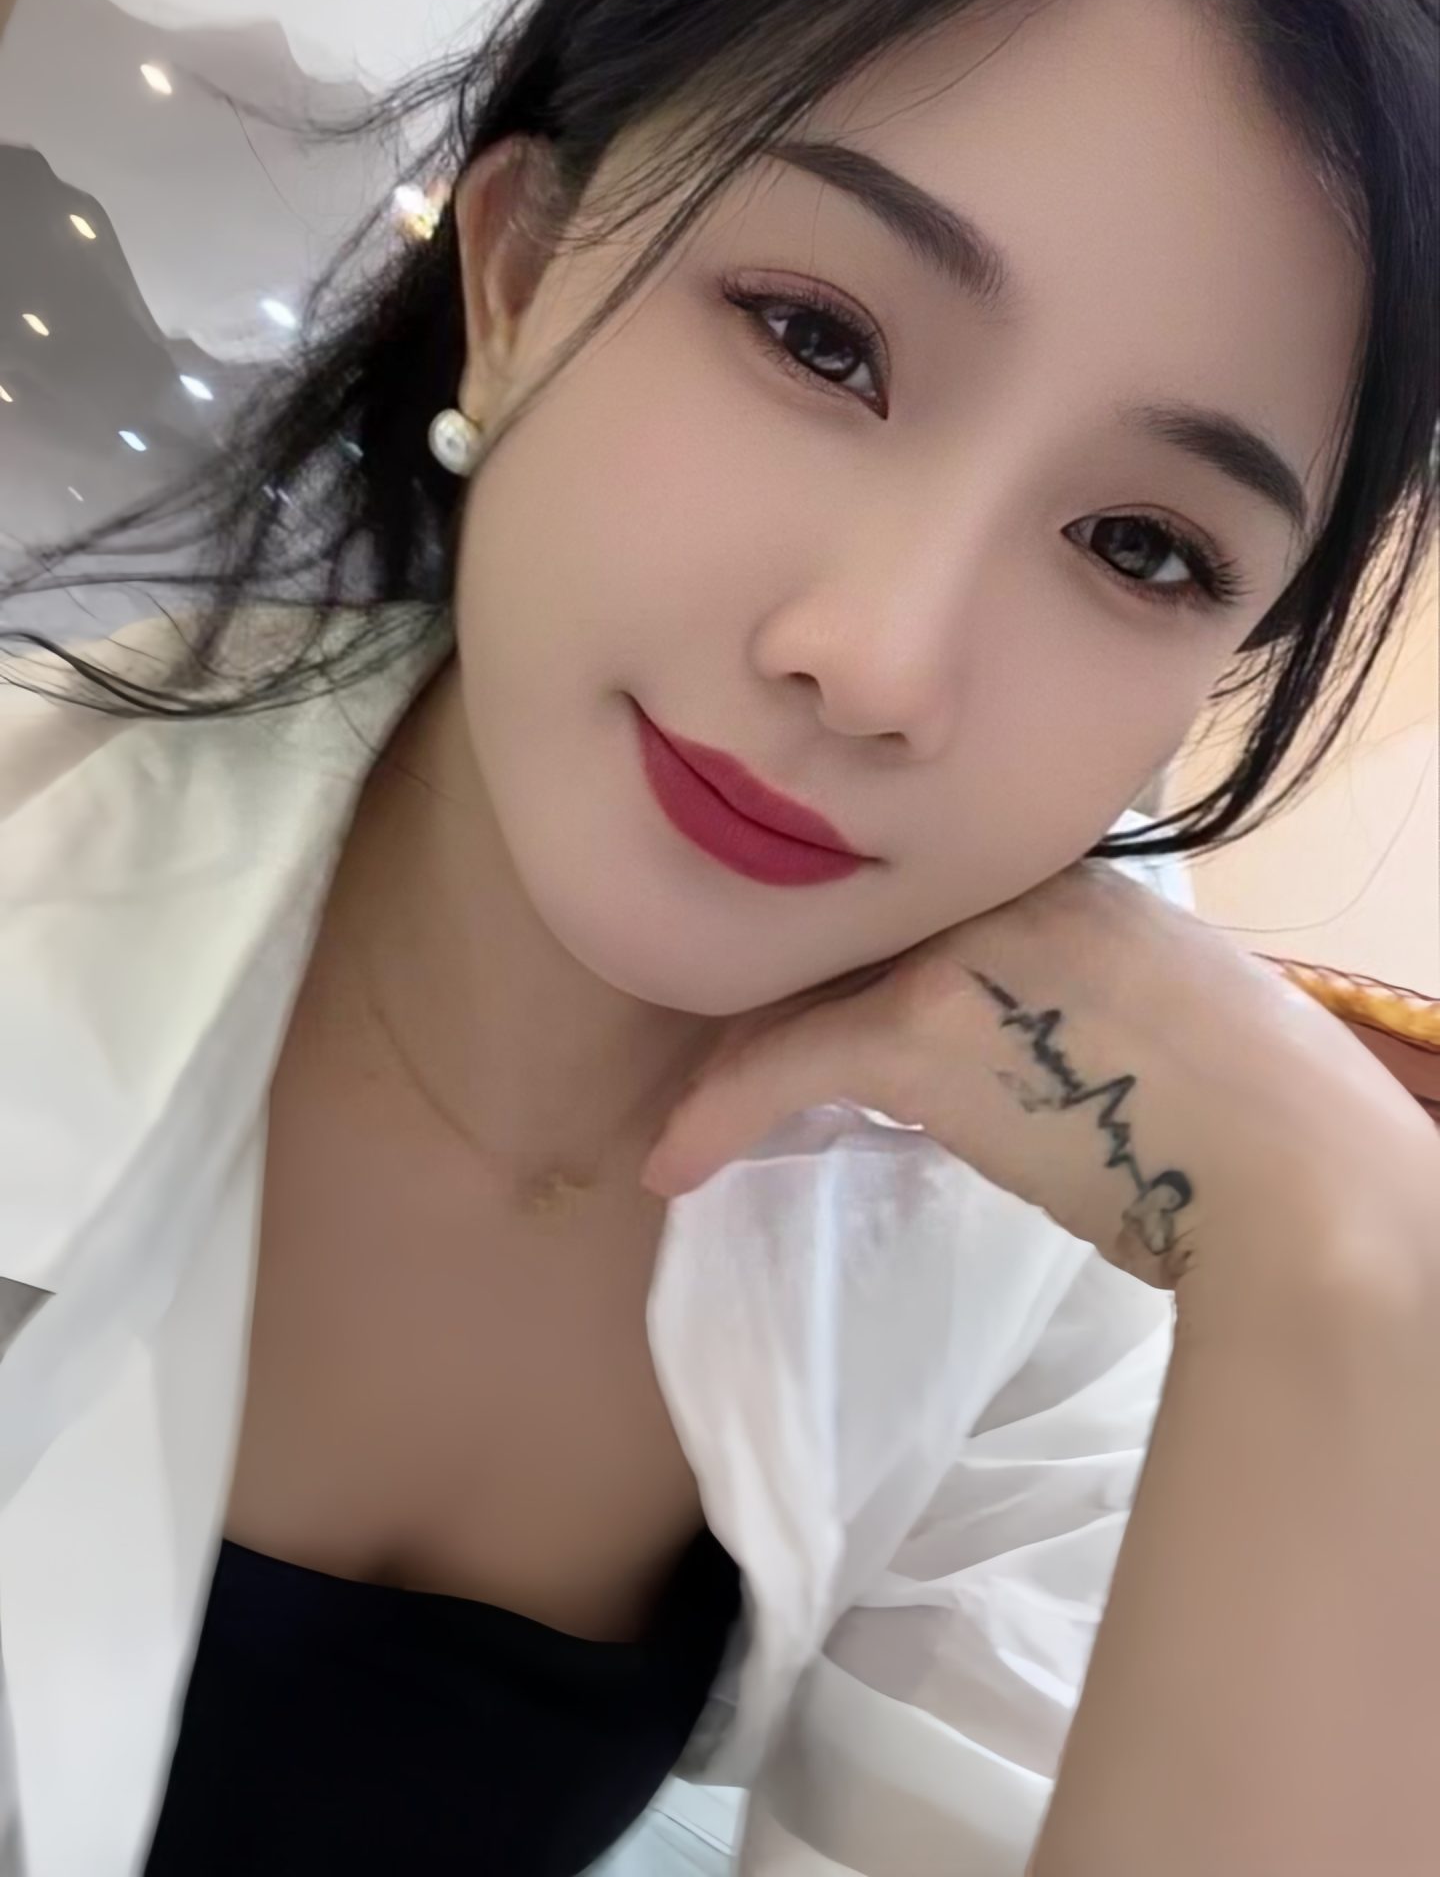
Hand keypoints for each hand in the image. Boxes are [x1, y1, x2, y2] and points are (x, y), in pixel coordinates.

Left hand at [642, 855, 1435, 1296]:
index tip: (806, 1010)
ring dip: (733, 1062)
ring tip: (692, 1119)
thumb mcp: (1162, 1014)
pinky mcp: (918, 1030)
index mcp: (1061, 873)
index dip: (847, 959)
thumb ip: (1072, 1000)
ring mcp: (954, 948)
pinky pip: (777, 1066)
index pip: (912, 902)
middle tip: (726, 1067)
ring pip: (798, 991)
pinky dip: (714, 1117)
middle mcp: (996, 883)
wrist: (1296, 1180)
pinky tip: (675, 1165)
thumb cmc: (1259, 1126)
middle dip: (777, 1002)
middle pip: (843, 935)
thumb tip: (1010, 1053)